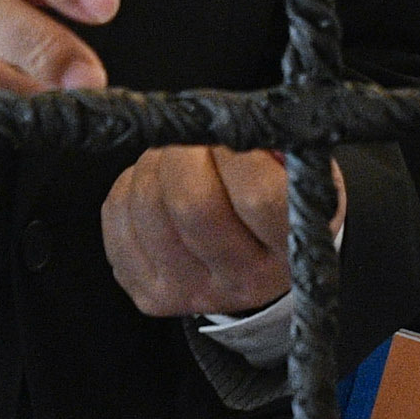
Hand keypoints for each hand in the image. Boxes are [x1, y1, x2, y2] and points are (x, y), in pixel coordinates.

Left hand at [100, 148, 344, 317]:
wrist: (264, 258)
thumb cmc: (285, 195)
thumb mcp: (302, 169)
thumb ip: (278, 145)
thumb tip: (230, 125)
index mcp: (296, 248)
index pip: (256, 196)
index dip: (235, 151)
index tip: (236, 135)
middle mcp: (246, 282)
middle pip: (190, 203)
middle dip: (186, 151)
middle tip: (200, 140)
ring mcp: (194, 293)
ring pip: (147, 204)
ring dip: (156, 162)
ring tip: (181, 160)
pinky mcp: (151, 293)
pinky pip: (117, 215)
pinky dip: (130, 184)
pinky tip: (158, 186)